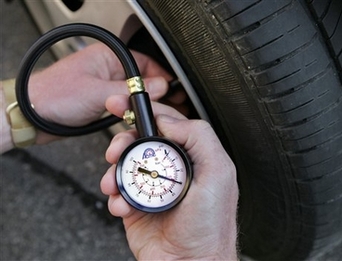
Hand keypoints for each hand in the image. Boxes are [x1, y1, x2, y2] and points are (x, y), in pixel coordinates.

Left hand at [28, 43, 176, 143]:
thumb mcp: (99, 93)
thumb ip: (132, 90)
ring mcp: (104, 87)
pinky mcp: (100, 102)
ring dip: (142, 104)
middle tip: (167, 105)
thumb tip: (160, 86)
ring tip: (154, 113)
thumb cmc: (55, 96)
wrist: (31, 116)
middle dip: (154, 92)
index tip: (172, 89)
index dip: (160, 76)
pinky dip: (131, 111)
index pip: (144, 62)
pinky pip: (122, 105)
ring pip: (132, 94)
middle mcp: (107, 71)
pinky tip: (137, 118)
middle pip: (140, 80)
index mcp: (107, 58)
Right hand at [101, 96, 238, 259]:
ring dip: (114, 171)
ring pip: (124, 164)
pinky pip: (117, 191)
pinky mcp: (136, 205)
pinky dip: (114, 196)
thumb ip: (198, 137)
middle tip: (115, 148)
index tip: (124, 104)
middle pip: (140, 141)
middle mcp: (171, 168)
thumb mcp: (218, 173)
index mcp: (192, 156)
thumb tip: (169, 120)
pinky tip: (123, 206)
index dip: (146, 111)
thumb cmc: (210, 226)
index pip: (167, 124)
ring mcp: (152, 186)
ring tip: (115, 183)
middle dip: (123, 140)